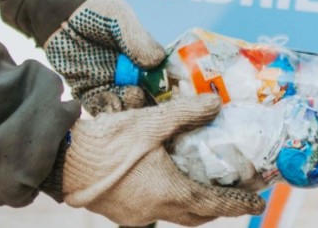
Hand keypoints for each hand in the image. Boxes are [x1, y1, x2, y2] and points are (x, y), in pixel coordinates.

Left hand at [44, 0, 163, 114]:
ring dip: (126, 107)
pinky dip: (105, 108)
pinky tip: (110, 104)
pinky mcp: (85, 89)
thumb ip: (137, 39)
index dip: (166, 87)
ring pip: (122, 103)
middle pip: (143, 95)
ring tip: (124, 100)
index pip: (159, 76)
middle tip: (140, 95)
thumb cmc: (96, 10)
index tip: (169, 91)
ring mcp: (107, 82)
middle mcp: (127, 73)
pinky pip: (97, 105)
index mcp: (141, 56)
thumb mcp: (121, 18)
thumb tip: (156, 62)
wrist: (60, 9)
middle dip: (145, 101)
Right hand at [63, 95, 265, 226]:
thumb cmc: (105, 143)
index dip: (238, 203)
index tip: (258, 202)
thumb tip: (216, 102)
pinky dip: (170, 202)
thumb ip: (186, 113)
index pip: (213, 203)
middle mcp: (155, 211)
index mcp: (168, 193)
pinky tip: (167, 185)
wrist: (59, 160)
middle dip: (219, 208)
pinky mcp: (120, 212)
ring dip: (194, 206)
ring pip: (175, 216)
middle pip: (197, 216)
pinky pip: (154, 212)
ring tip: (206, 189)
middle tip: (237, 196)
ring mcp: (135, 215)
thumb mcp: (150, 122)